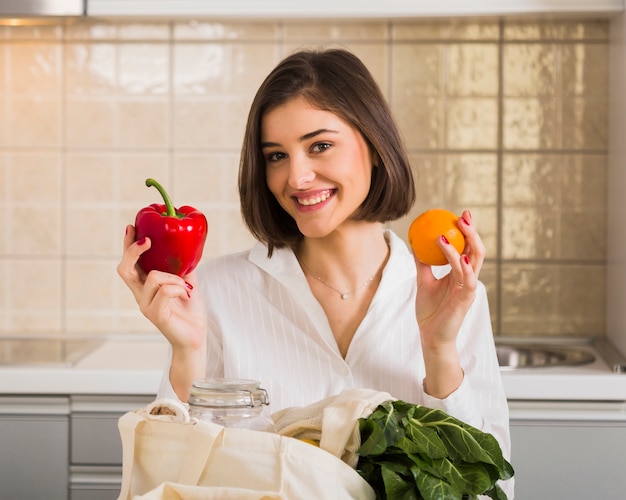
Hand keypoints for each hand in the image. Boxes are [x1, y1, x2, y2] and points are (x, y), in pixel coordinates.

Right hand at [117, 225, 206, 351]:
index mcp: (145, 287)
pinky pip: (165, 290)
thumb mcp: (186, 283)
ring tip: (186, 287)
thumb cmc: (190, 312)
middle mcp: (140, 296)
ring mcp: (146, 306)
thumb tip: (185, 246)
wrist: (196, 337)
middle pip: (124, 269)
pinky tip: (187, 295)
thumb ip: (181, 267)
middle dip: (133, 251)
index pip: (129, 264)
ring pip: (153, 277)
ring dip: (174, 277)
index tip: (132, 226)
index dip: (128, 245)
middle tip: (148, 240)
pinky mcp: (155, 314)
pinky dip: (179, 288)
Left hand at [414, 210, 485, 396]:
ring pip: (472, 262)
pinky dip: (465, 268)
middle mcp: (468, 279)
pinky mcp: (466, 300)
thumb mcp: (423, 282)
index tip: (460, 214)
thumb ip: (423, 264)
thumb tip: (416, 243)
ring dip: (462, 246)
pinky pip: (468, 281)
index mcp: (460, 274)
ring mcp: (468, 289)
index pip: (467, 248)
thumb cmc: (430, 312)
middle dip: (472, 232)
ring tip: (450, 231)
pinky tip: (461, 257)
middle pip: (476, 251)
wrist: (429, 337)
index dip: (467, 231)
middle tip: (462, 216)